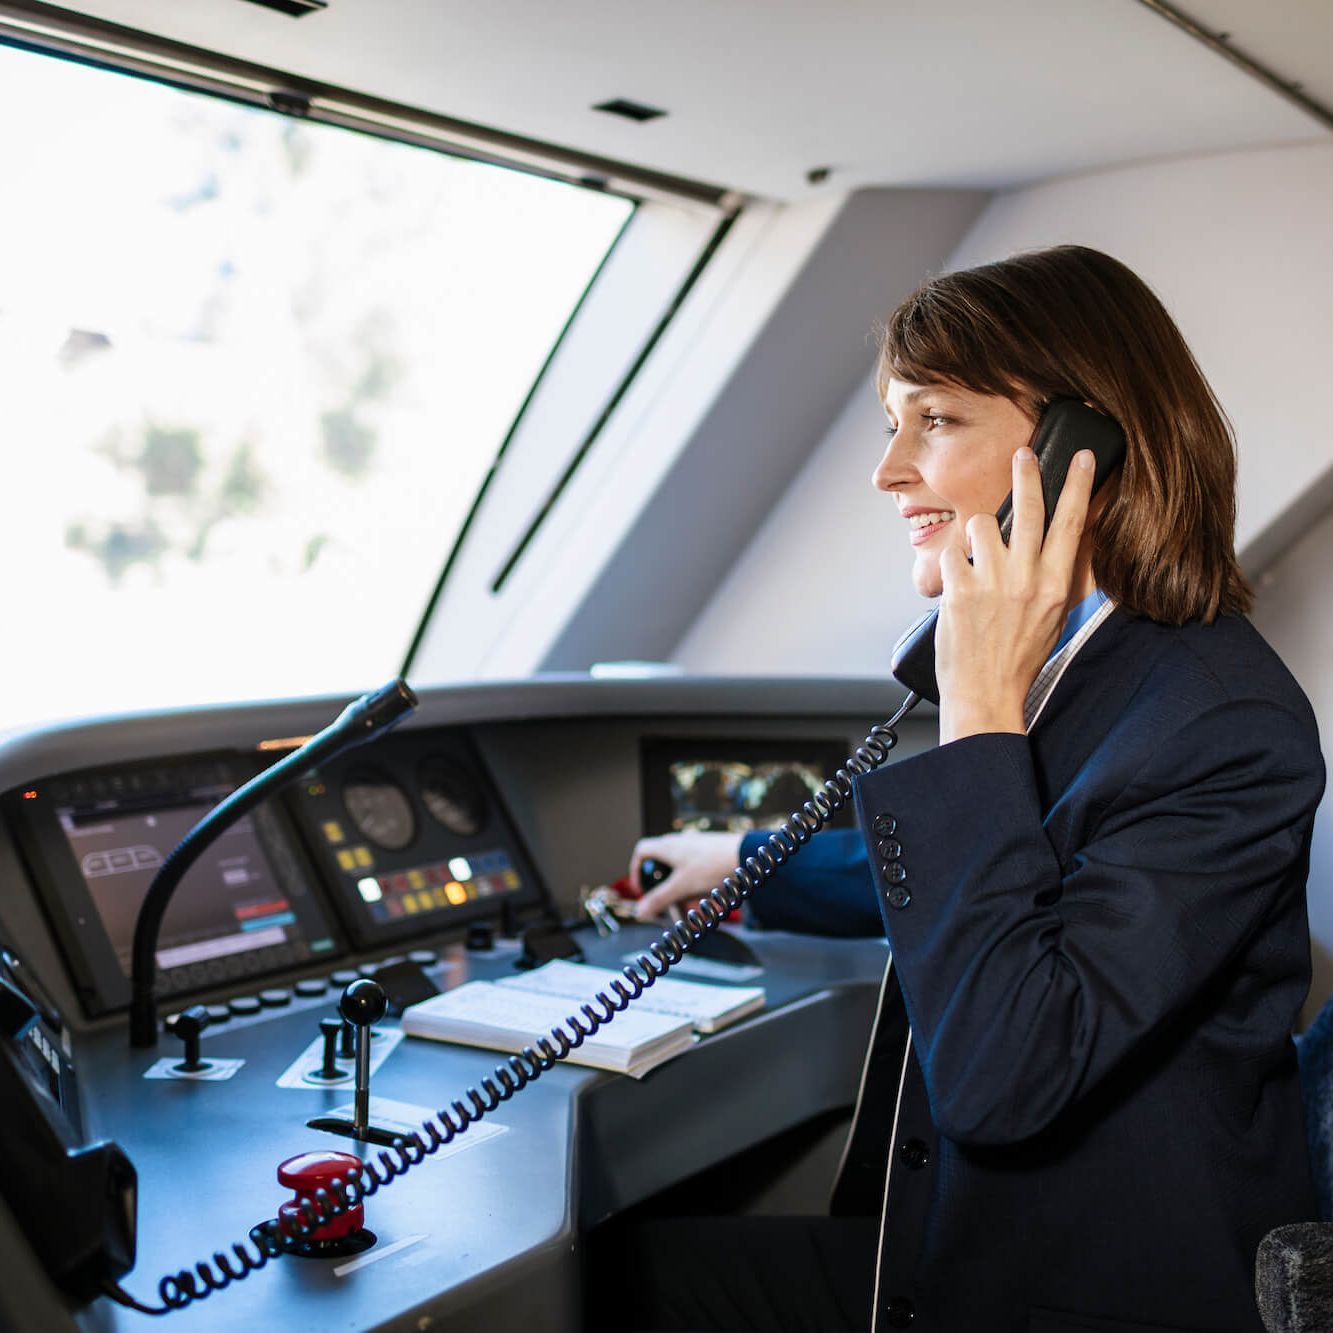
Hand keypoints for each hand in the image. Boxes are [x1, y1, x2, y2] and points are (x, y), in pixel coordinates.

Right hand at [629, 830, 743, 920]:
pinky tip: (711, 900)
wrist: (747, 854)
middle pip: (664, 868)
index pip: (642, 851)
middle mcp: (680, 843)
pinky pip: (700, 874)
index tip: (643, 888)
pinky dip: (701, 889)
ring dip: (686, 894)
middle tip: (673, 907)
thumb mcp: (681, 887)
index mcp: (668, 846)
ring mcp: (697, 846)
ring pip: (684, 874)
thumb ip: (659, 899)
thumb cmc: (712, 866)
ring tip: (696, 909)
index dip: (637, 869)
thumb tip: (640, 911)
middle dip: (669, 892)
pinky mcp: (712, 852)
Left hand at [935, 446, 1096, 744]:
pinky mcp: (959, 590)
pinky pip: (952, 553)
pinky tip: (957, 586)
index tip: (1080, 459)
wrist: (986, 693)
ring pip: (981, 525)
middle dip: (1026, 473)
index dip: (1077, 486)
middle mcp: (1026, 579)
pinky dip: (952, 564)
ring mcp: (992, 583)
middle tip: (1022, 452)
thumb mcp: (1053, 618)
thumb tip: (1061, 545)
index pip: (1071, 524)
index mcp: (1055, 586)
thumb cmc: (1019, 659)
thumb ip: (1055, 579)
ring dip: (976, 535)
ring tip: (977, 561)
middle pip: (1029, 510)